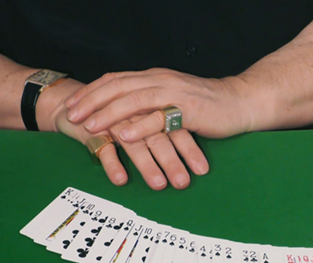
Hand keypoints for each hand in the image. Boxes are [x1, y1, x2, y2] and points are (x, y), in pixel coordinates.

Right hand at [53, 104, 208, 189]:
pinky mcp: (92, 130)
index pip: (176, 129)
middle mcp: (135, 114)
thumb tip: (190, 158)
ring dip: (147, 165)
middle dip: (172, 161)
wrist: (71, 102)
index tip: (203, 170)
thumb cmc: (114, 115)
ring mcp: (114, 121)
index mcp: (151, 108)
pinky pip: (103, 148)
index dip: (189, 149)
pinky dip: (112, 163)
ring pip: (134, 144)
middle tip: (183, 182)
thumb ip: (163, 133)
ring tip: (159, 184)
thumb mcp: (142, 120)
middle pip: (158, 137)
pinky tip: (121, 179)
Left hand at [63, 68, 253, 140]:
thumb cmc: (208, 106)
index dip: (91, 91)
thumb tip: (126, 114)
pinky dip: (140, 126)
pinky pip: (159, 118)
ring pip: (134, 100)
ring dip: (108, 113)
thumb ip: (151, 103)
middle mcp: (161, 81)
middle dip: (91, 101)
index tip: (71, 104)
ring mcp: (174, 93)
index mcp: (155, 77)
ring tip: (89, 125)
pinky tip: (125, 135)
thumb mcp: (173, 100)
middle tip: (70, 114)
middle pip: (118, 86)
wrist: (242, 103)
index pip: (115, 80)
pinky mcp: (189, 110)